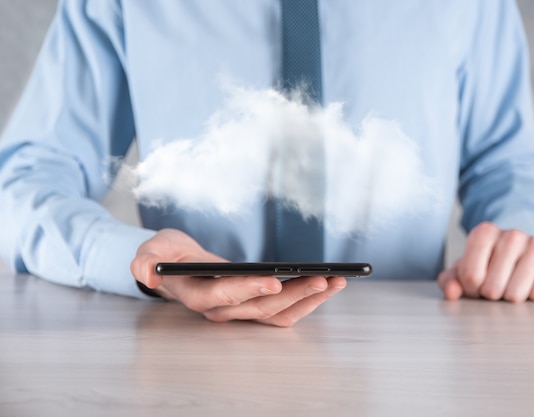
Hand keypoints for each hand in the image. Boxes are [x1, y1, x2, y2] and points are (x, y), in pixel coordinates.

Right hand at [131, 229, 346, 326]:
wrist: (175, 266)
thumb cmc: (165, 257)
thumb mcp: (150, 251)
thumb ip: (145, 261)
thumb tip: (146, 271)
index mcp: (198, 295)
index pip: (226, 295)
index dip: (250, 289)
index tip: (275, 280)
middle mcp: (222, 309)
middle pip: (262, 307)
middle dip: (295, 293)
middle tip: (325, 278)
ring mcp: (240, 311)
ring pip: (278, 313)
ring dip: (308, 299)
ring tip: (337, 280)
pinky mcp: (253, 306)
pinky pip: (283, 312)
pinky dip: (306, 301)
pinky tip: (327, 286)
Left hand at [437, 222, 533, 302]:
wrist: (525, 252)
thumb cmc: (490, 264)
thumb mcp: (464, 269)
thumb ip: (449, 281)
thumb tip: (451, 292)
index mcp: (485, 232)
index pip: (470, 276)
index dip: (471, 290)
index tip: (476, 286)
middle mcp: (512, 234)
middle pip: (492, 288)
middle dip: (491, 296)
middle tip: (495, 289)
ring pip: (516, 294)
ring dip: (510, 299)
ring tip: (511, 288)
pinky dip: (532, 299)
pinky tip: (530, 287)